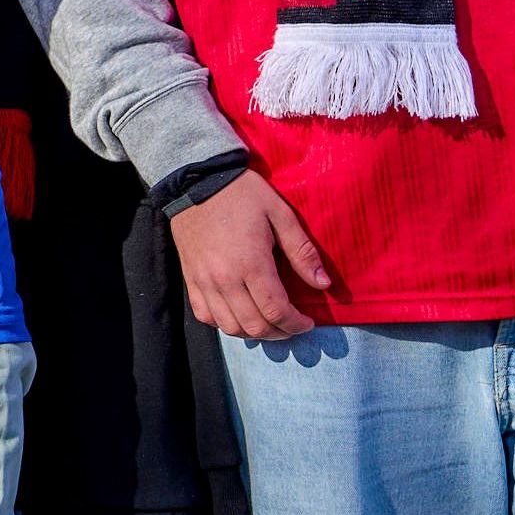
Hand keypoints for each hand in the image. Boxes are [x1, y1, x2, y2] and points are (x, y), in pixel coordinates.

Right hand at [167, 169, 329, 338]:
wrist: (196, 181)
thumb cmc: (242, 194)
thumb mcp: (280, 214)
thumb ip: (302, 252)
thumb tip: (324, 284)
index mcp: (251, 263)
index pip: (276, 311)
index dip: (296, 324)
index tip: (308, 322)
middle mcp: (225, 279)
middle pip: (255, 326)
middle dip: (280, 332)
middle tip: (293, 324)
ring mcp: (204, 282)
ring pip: (230, 327)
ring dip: (254, 332)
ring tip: (269, 322)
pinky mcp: (190, 280)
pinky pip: (206, 316)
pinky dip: (225, 324)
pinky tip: (239, 314)